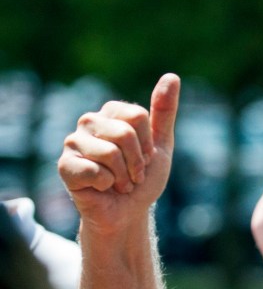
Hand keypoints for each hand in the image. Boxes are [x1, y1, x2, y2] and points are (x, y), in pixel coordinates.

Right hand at [58, 73, 179, 234]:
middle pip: (125, 133)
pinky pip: (95, 171)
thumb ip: (164, 112)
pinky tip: (101, 188)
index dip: (148, 145)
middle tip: (133, 175)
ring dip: (124, 177)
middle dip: (137, 162)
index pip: (138, 116)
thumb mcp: (161, 145)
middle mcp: (89, 122)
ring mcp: (73, 143)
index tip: (146, 159)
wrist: (128, 212)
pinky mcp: (65, 165)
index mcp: (111, 113)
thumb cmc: (142, 179)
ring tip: (119, 183)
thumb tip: (172, 76)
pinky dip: (107, 185)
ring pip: (111, 153)